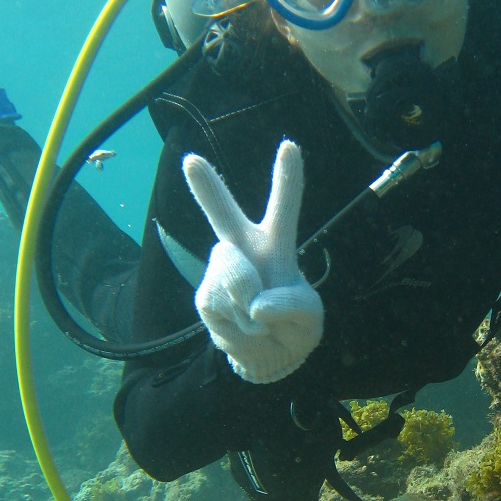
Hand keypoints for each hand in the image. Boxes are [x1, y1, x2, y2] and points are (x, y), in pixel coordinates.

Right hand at [183, 140, 323, 382]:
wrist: (265, 355)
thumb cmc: (292, 325)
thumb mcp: (309, 318)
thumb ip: (293, 306)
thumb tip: (257, 303)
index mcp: (277, 243)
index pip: (284, 207)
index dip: (288, 178)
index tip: (290, 145)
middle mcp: (244, 248)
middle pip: (224, 215)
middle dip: (207, 189)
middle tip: (191, 161)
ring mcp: (221, 271)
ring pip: (235, 279)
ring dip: (252, 307)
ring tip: (259, 320)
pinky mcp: (206, 296)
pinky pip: (224, 307)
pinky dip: (240, 327)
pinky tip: (243, 327)